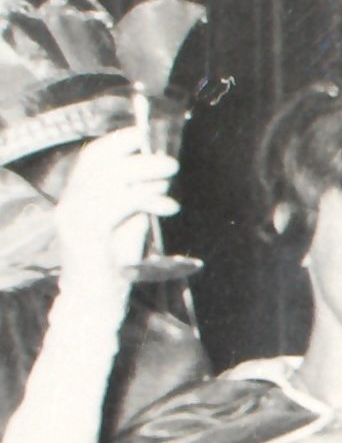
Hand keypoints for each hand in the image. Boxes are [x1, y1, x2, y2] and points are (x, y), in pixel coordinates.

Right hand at [52, 127, 179, 300]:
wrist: (95, 307)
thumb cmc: (114, 270)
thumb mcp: (128, 228)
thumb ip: (137, 202)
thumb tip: (157, 175)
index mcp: (76, 198)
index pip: (92, 158)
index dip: (118, 142)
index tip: (145, 135)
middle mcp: (69, 205)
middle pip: (101, 165)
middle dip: (138, 158)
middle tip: (170, 162)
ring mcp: (72, 220)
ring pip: (109, 182)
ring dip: (145, 175)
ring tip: (171, 178)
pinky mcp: (84, 236)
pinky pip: (115, 206)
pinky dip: (145, 198)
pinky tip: (167, 204)